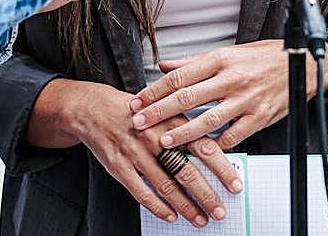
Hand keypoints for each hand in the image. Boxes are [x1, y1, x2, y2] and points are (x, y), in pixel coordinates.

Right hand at [39, 80, 241, 227]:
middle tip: (220, 210)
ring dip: (186, 206)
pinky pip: (141, 191)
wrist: (92, 109)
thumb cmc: (135, 111)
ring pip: (166, 184)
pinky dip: (157, 206)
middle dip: (206, 194)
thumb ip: (187, 127)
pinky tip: (171, 215)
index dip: (221, 168)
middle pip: (186, 170)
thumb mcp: (164, 109)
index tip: (234, 184)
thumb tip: (216, 149)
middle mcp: (154, 137)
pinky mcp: (119, 166)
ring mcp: (135, 153)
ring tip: (200, 218)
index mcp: (170, 121)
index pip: (202, 146)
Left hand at [128, 41, 327, 150]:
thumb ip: (194, 62)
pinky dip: (216, 146)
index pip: (180, 75)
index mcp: (221, 59)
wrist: (301, 63)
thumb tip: (165, 65)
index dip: (156, 89)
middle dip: (160, 112)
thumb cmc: (264, 57)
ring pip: (208, 120)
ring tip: (164, 142)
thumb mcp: (229, 52)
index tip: (138, 100)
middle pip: (188, 97)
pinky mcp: (259, 118)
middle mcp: (232, 78)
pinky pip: (233, 136)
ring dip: (183, 133)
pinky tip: (202, 151)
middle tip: (139, 123)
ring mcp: (246, 100)